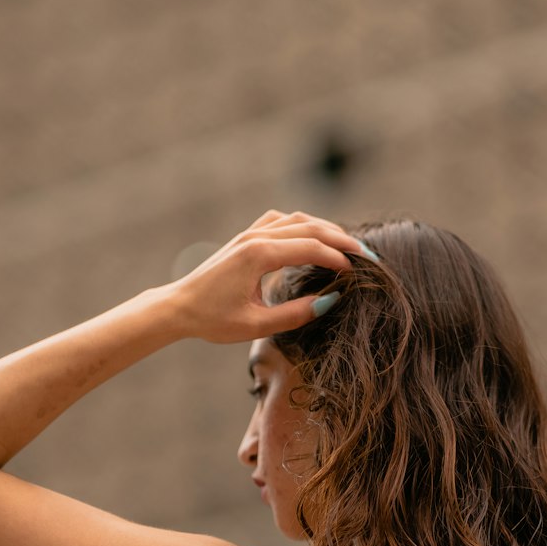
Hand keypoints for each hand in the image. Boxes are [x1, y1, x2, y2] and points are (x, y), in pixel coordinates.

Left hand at [167, 210, 377, 343]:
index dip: (338, 258)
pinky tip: (314, 237)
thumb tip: (330, 301)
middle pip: (310, 227)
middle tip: (367, 255)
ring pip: (297, 219)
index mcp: (258, 256)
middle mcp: (255, 237)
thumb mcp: (256, 326)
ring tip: (347, 246)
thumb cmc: (213, 320)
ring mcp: (250, 233)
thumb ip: (295, 314)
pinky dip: (303, 225)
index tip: (359, 271)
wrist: (179, 307)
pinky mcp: (246, 237)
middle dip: (341, 240)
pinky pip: (281, 221)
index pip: (311, 248)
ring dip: (325, 229)